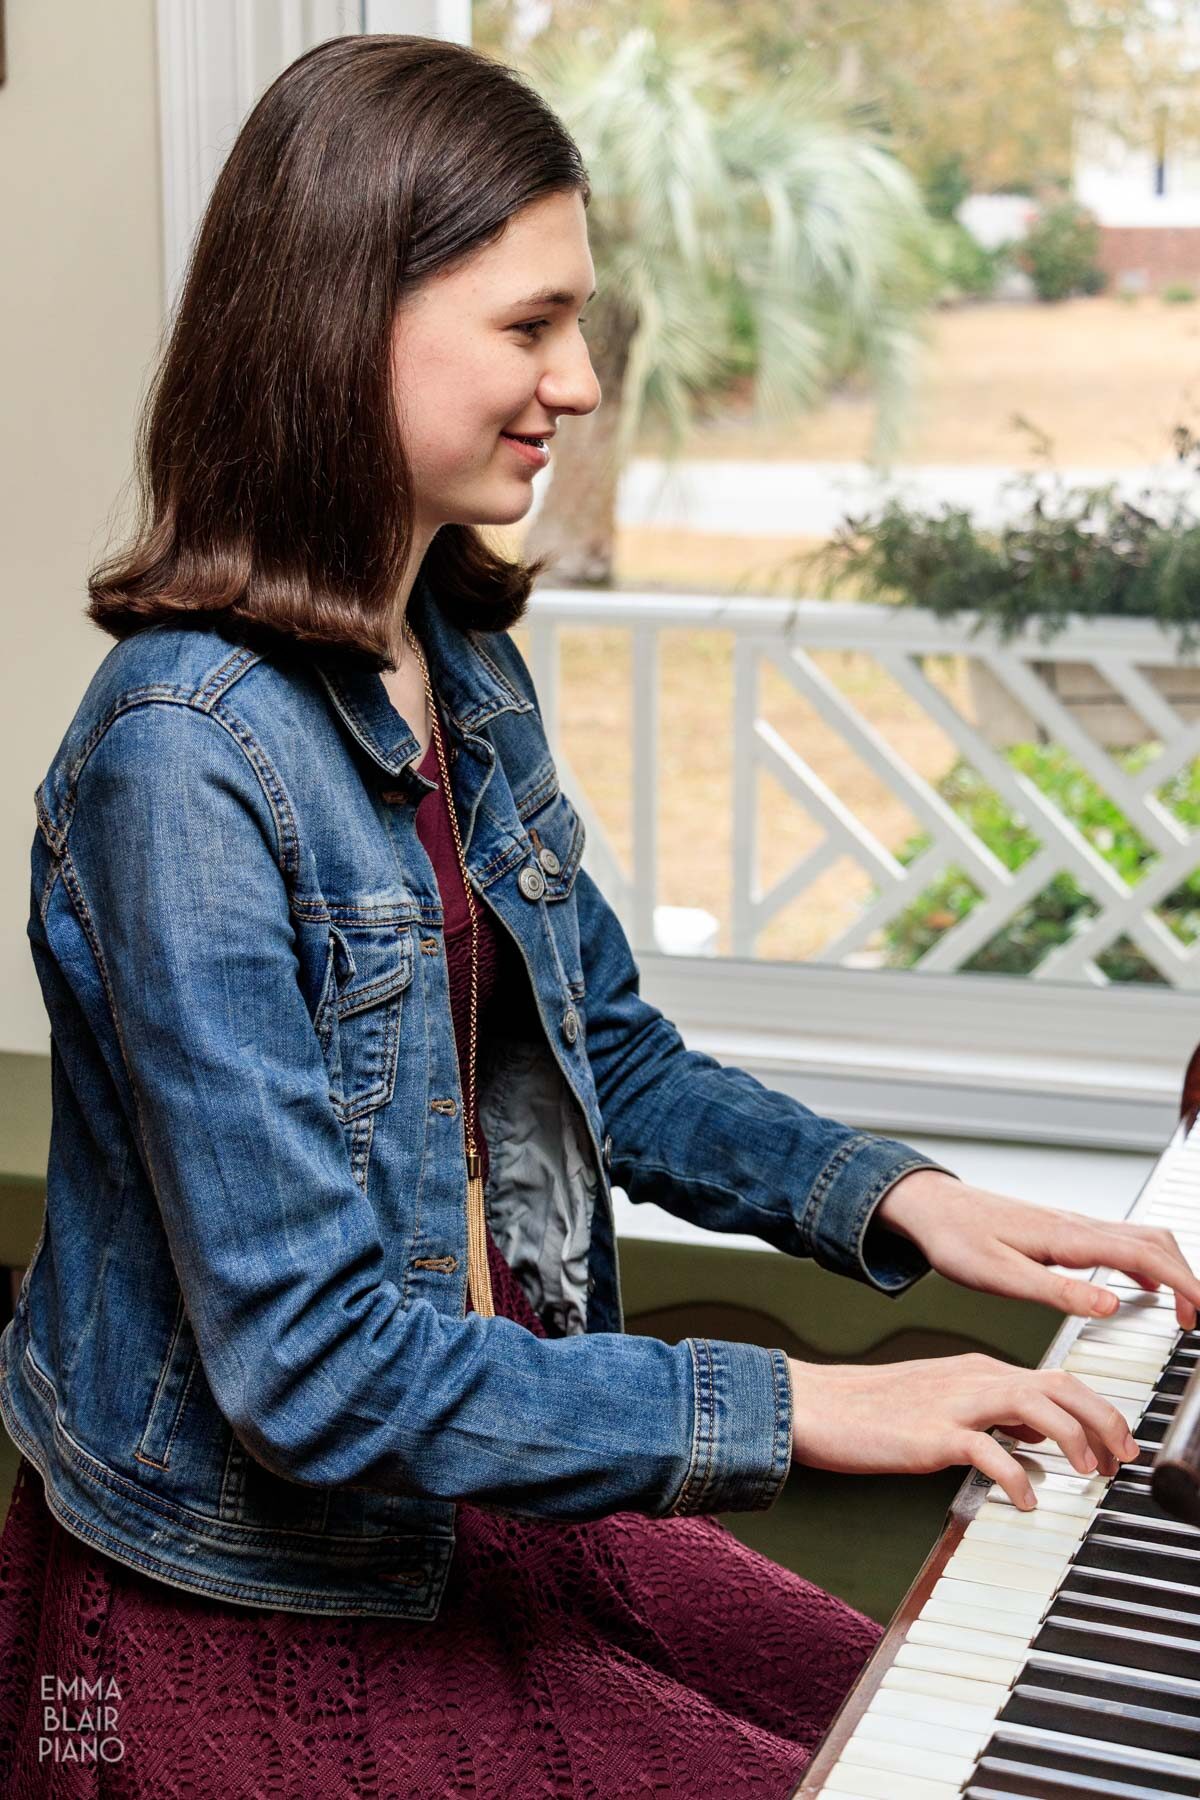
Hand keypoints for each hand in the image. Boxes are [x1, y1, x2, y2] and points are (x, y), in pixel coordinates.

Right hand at [786, 1352, 1140, 1509]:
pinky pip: (988, 1450)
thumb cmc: (871, 1408)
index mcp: (977, 1370)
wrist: (816, 1404)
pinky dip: (1017, 1476)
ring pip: (1035, 1404)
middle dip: (1101, 1419)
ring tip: (1084, 1473)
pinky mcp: (931, 1433)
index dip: (1096, 1409)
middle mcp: (972, 1378)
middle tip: (1117, 1458)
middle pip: (1058, 1385)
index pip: (1055, 1379)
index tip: (1115, 1442)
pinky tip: (1025, 1500)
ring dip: (1072, 1438)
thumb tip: (1033, 1434)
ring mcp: (952, 1403)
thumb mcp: (941, 1400)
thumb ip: (988, 1411)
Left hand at [875, 1169, 1199, 1329]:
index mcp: (1067, 1238)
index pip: (1145, 1255)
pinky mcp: (1063, 1231)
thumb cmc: (956, 1240)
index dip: (1182, 1283)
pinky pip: (1119, 1241)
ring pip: (1142, 1237)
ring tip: (1181, 1310)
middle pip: (1155, 1241)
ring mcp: (1072, 1225)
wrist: (930, 1207)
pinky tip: (1142, 1287)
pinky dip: (1146, 1264)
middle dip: (1187, 1278)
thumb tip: (1111, 1305)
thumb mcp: (1000, 1277)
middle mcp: (1077, 1225)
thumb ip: (1057, 1293)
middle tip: (1195, 1320)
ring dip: (1170, 1269)